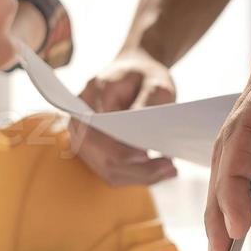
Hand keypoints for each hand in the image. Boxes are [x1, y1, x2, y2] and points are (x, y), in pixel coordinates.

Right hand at [71, 51, 180, 184]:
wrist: (135, 74)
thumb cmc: (144, 77)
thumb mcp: (154, 83)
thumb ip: (145, 105)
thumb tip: (139, 137)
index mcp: (88, 100)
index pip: (100, 136)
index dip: (123, 151)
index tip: (148, 156)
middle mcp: (79, 124)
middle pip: (105, 159)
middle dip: (139, 169)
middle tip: (171, 167)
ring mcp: (84, 142)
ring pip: (110, 172)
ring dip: (141, 176)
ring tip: (170, 169)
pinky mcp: (95, 154)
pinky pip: (113, 173)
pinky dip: (137, 176)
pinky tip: (159, 171)